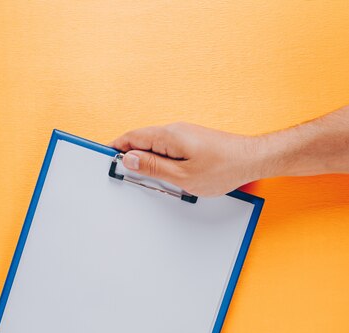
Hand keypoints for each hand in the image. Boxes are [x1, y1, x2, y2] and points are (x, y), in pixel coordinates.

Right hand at [110, 122, 260, 196]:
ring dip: (144, 161)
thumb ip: (153, 167)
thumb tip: (129, 159)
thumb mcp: (182, 176)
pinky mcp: (191, 141)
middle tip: (121, 175)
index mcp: (168, 136)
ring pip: (153, 146)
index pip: (131, 138)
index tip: (105, 160)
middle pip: (140, 141)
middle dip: (127, 156)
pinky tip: (163, 175)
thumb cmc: (222, 168)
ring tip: (143, 179)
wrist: (251, 160)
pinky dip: (158, 161)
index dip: (114, 148)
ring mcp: (183, 135)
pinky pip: (166, 149)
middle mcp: (174, 131)